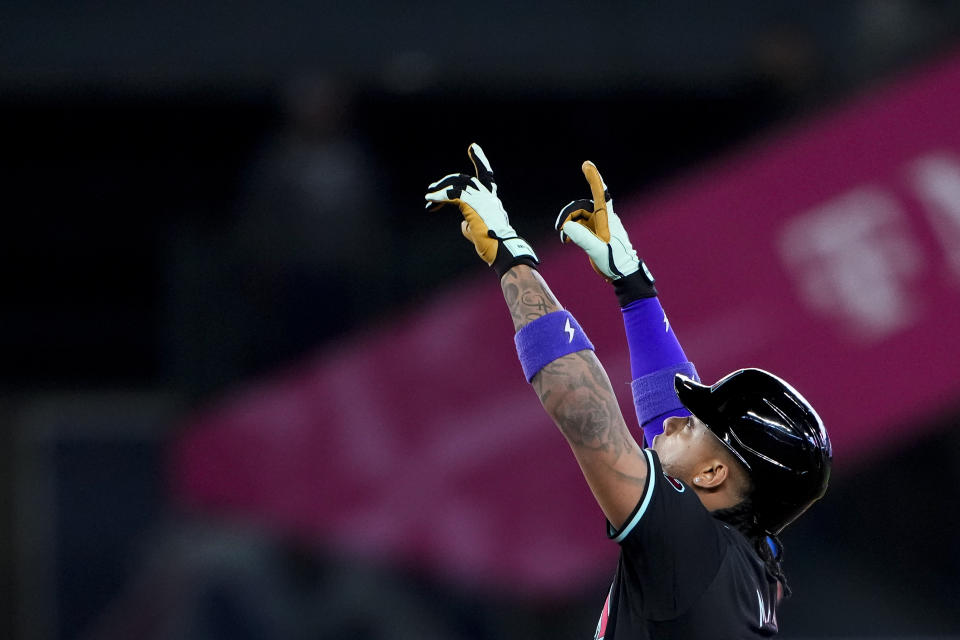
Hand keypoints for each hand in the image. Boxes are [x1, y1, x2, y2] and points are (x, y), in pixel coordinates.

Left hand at [425, 143, 537, 276]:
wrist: (502, 251)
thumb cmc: (493, 247)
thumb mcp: (481, 231)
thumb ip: (471, 222)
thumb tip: (463, 222)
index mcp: (492, 202)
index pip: (486, 177)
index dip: (480, 161)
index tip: (473, 147)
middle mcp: (488, 197)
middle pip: (466, 179)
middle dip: (448, 181)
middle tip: (432, 187)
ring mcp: (482, 199)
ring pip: (458, 185)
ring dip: (440, 189)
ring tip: (429, 195)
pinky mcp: (472, 204)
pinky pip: (452, 195)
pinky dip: (439, 196)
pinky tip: (430, 199)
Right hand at [554, 161, 652, 283]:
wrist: (623, 273)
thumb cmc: (615, 262)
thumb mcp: (596, 250)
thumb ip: (582, 238)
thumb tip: (566, 225)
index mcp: (607, 218)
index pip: (600, 193)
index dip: (594, 178)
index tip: (586, 164)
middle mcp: (604, 217)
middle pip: (582, 207)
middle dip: (569, 214)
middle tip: (559, 229)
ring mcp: (601, 224)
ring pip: (580, 216)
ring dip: (569, 224)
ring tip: (565, 239)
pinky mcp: (598, 232)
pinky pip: (582, 224)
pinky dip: (573, 229)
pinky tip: (568, 240)